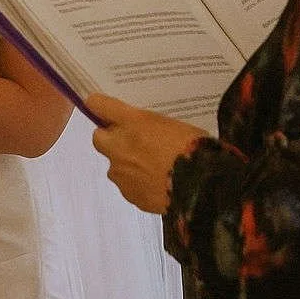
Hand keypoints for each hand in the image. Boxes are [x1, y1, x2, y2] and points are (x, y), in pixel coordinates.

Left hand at [87, 93, 208, 214]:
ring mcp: (121, 173)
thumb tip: (136, 127)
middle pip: (99, 138)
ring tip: (153, 168)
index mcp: (132, 122)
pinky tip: (158, 184)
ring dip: (126, 164)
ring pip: (114, 165)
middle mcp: (119, 145)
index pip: (97, 104)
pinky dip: (138, 184)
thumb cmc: (192, 146)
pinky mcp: (129, 194)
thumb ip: (146, 124)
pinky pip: (128, 186)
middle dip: (111, 139)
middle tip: (132, 142)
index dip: (99, 106)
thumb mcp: (171, 123)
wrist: (201, 186)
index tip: (104, 109)